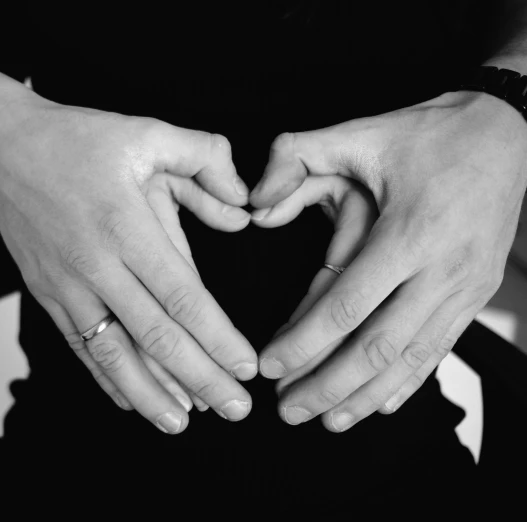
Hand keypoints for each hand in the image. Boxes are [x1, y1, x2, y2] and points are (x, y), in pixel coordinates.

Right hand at [0, 84, 257, 432]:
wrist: (1, 144)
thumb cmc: (78, 138)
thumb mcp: (148, 132)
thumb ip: (205, 159)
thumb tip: (244, 208)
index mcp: (126, 225)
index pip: (182, 296)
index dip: (216, 338)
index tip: (245, 367)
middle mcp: (95, 263)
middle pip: (155, 336)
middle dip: (199, 379)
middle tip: (234, 410)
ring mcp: (65, 284)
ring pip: (112, 354)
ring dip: (150, 394)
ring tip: (182, 423)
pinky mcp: (45, 293)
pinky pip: (79, 346)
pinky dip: (106, 378)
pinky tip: (130, 401)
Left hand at [249, 90, 526, 431]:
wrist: (508, 132)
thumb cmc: (428, 134)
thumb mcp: (360, 132)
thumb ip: (296, 157)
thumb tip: (253, 202)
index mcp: (409, 232)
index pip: (346, 305)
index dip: (304, 342)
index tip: (268, 366)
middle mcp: (442, 269)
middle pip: (378, 346)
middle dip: (329, 385)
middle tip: (287, 411)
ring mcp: (465, 287)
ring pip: (411, 359)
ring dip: (365, 395)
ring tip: (326, 421)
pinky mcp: (476, 294)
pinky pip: (439, 350)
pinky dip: (408, 383)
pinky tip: (378, 404)